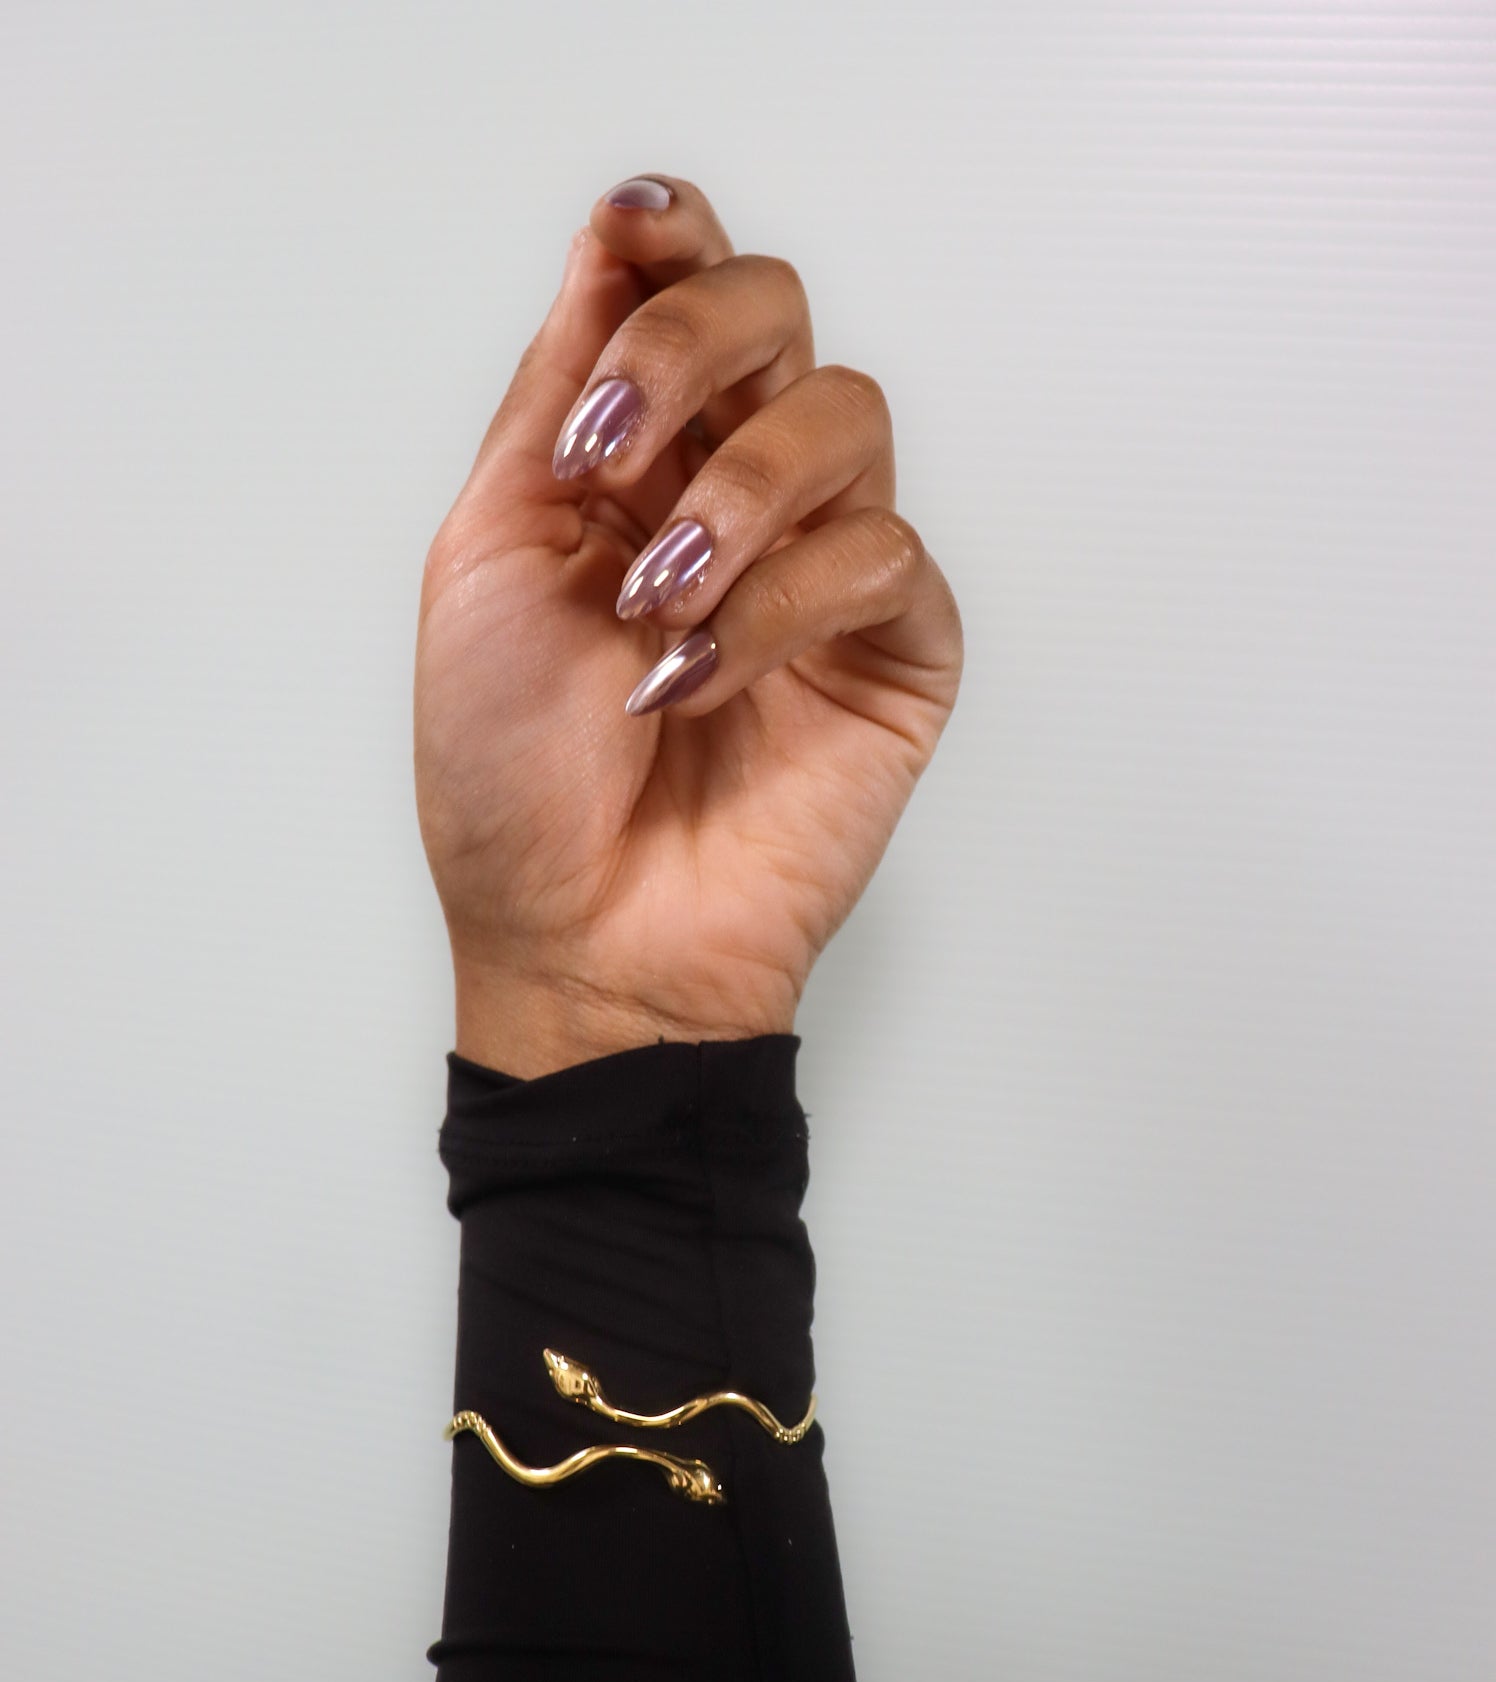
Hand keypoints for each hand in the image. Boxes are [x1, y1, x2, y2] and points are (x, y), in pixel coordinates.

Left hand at [415, 176, 962, 1076]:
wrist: (577, 938)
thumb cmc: (513, 781)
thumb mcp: (489, 563)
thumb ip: (556, 404)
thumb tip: (606, 256)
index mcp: (635, 468)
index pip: (682, 301)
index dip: (672, 243)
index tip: (631, 232)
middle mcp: (734, 498)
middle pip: (777, 318)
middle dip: (691, 353)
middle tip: (614, 454)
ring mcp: (820, 573)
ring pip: (846, 418)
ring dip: (736, 498)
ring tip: (656, 606)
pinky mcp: (894, 652)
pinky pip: (880, 557)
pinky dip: (780, 606)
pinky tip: (704, 677)